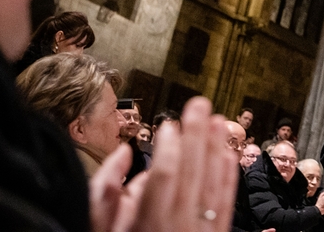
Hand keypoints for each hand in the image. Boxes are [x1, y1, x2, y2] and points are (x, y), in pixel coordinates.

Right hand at [89, 97, 238, 231]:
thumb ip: (104, 193)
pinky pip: (225, 204)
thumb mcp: (95, 230)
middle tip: (199, 104)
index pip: (165, 178)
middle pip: (193, 174)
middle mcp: (178, 229)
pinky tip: (228, 155)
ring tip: (218, 121)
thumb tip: (122, 154)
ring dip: (216, 150)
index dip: (170, 148)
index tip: (168, 124)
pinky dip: (228, 177)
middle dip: (196, 136)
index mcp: (148, 226)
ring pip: (214, 186)